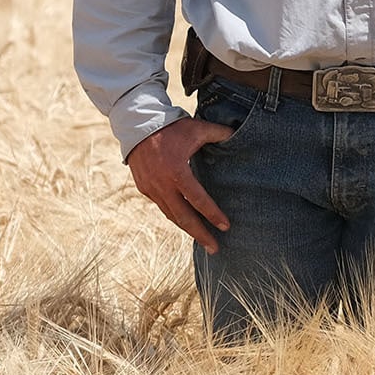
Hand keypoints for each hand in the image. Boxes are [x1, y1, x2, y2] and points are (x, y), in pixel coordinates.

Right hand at [125, 117, 235, 253]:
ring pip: (171, 215)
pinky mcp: (145, 189)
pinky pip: (162, 206)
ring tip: (203, 240)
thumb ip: (219, 132)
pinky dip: (174, 215)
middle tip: (215, 249)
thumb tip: (238, 132)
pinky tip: (186, 221)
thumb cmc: (171, 127)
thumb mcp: (197, 128)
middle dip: (200, 235)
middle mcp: (163, 185)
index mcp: (177, 172)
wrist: (137, 125)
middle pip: (183, 218)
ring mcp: (151, 189)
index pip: (198, 200)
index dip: (213, 215)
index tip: (226, 226)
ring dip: (187, 229)